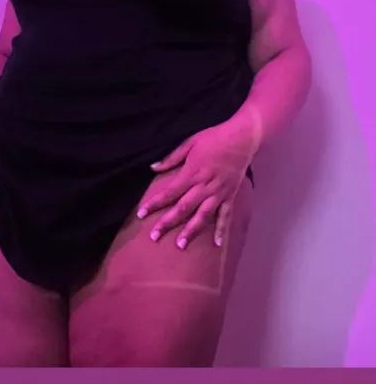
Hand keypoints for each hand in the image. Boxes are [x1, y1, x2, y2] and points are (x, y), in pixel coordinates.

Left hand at [137, 111, 259, 249]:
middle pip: (183, 208)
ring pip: (202, 216)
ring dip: (191, 231)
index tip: (142, 214)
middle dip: (167, 223)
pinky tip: (218, 244)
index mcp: (192, 173)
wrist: (242, 138)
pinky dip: (221, 230)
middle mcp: (204, 187)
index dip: (155, 204)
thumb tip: (153, 168)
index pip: (169, 192)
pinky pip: (225, 216)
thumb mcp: (189, 143)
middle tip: (154, 236)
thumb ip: (171, 158)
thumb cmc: (213, 138)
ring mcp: (218, 193)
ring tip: (181, 245)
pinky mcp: (230, 196)